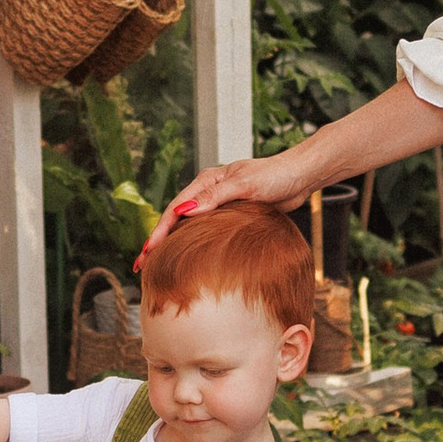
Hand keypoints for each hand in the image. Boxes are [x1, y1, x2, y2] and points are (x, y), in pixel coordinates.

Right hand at [145, 148, 314, 251]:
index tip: (147, 252)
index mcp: (207, 180)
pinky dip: (193, 243)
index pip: (175, 209)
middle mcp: (209, 191)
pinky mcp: (233, 214)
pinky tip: (189, 257)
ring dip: (173, 244)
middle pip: (177, 218)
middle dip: (158, 241)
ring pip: (190, 226)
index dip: (159, 232)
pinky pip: (206, 231)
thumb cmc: (275, 175)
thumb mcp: (244, 185)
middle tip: (142, 266)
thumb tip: (183, 211)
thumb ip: (214, 197)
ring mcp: (220, 203)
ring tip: (158, 265)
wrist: (301, 176)